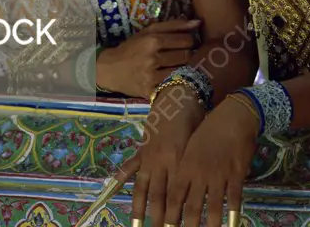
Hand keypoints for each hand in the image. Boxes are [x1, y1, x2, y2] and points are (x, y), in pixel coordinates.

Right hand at [95, 19, 200, 98]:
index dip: (190, 41)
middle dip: (188, 54)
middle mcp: (153, 58)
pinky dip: (175, 81)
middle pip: (186, 56)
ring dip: (183, 68)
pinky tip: (171, 77)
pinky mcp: (150, 91)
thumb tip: (198, 22)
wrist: (110, 70)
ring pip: (181, 71)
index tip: (188, 42)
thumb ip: (174, 25)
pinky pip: (172, 85)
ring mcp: (152, 77)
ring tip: (178, 65)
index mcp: (153, 40)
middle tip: (184, 54)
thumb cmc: (132, 47)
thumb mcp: (148, 31)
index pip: (185, 40)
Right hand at [116, 84, 206, 225]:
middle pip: (159, 197)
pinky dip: (121, 176)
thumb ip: (193, 168)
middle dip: (159, 219)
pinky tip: (113, 187)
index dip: (176, 214)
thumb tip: (197, 195)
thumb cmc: (195, 120)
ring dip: (140, 208)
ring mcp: (149, 156)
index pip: (177, 195)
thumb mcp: (197, 144)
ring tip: (136, 225)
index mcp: (179, 161)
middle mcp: (162, 162)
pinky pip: (131, 165)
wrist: (180, 95)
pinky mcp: (142, 148)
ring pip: (144, 187)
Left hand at [163, 96, 259, 226]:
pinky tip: (231, 225)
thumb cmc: (208, 129)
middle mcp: (200, 173)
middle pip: (192, 207)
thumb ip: (184, 169)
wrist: (233, 116)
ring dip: (211, 225)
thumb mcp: (190, 147)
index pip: (174, 196)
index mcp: (186, 165)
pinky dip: (232, 215)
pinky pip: (234, 199)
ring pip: (213, 207)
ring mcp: (219, 174)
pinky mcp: (237, 174)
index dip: (169, 216)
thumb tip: (175, 190)